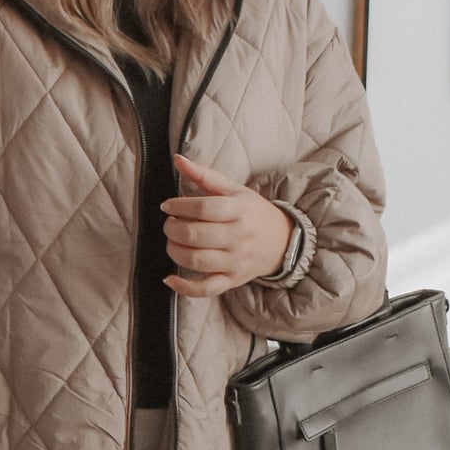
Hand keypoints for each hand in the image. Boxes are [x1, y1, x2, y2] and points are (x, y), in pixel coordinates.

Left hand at [160, 153, 297, 296]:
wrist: (281, 241)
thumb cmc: (252, 213)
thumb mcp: (234, 190)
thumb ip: (205, 176)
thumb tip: (178, 159)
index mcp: (239, 210)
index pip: (203, 208)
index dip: (179, 206)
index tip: (167, 205)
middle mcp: (238, 237)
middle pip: (196, 235)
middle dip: (173, 229)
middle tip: (169, 224)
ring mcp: (235, 262)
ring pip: (196, 261)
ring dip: (175, 251)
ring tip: (172, 241)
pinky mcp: (231, 281)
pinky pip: (205, 289)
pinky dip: (184, 287)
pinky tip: (169, 278)